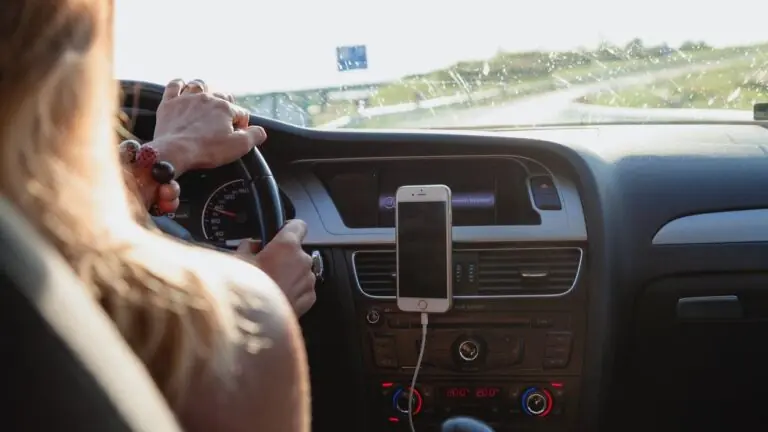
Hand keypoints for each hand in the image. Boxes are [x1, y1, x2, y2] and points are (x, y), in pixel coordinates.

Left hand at [152, 79, 267, 175]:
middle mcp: (207, 98)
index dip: (242, 125)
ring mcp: (186, 99)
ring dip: (205, 89)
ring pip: (199, 85)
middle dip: (226, 106)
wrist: (174, 152)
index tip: (237, 136)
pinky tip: (182, 85)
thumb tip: (261, 131)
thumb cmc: (206, 150)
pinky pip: (174, 86)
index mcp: (225, 108)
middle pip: (222, 96)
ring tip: (206, 98)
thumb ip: (255, 136)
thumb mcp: (239, 147)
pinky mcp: (169, 104)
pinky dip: (179, 84)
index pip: (241, 113)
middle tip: (224, 120)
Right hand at [236, 220, 316, 316]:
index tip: (280, 233)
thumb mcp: (237, 261)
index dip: (288, 228)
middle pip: (297, 252)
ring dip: (289, 275)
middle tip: (266, 267)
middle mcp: (303, 260)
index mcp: (287, 245)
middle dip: (284, 257)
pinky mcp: (310, 299)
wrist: (254, 323)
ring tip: (270, 285)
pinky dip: (293, 291)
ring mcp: (308, 280)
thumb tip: (251, 245)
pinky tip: (277, 297)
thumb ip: (247, 247)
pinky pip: (303, 289)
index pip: (298, 225)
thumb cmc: (245, 289)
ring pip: (301, 271)